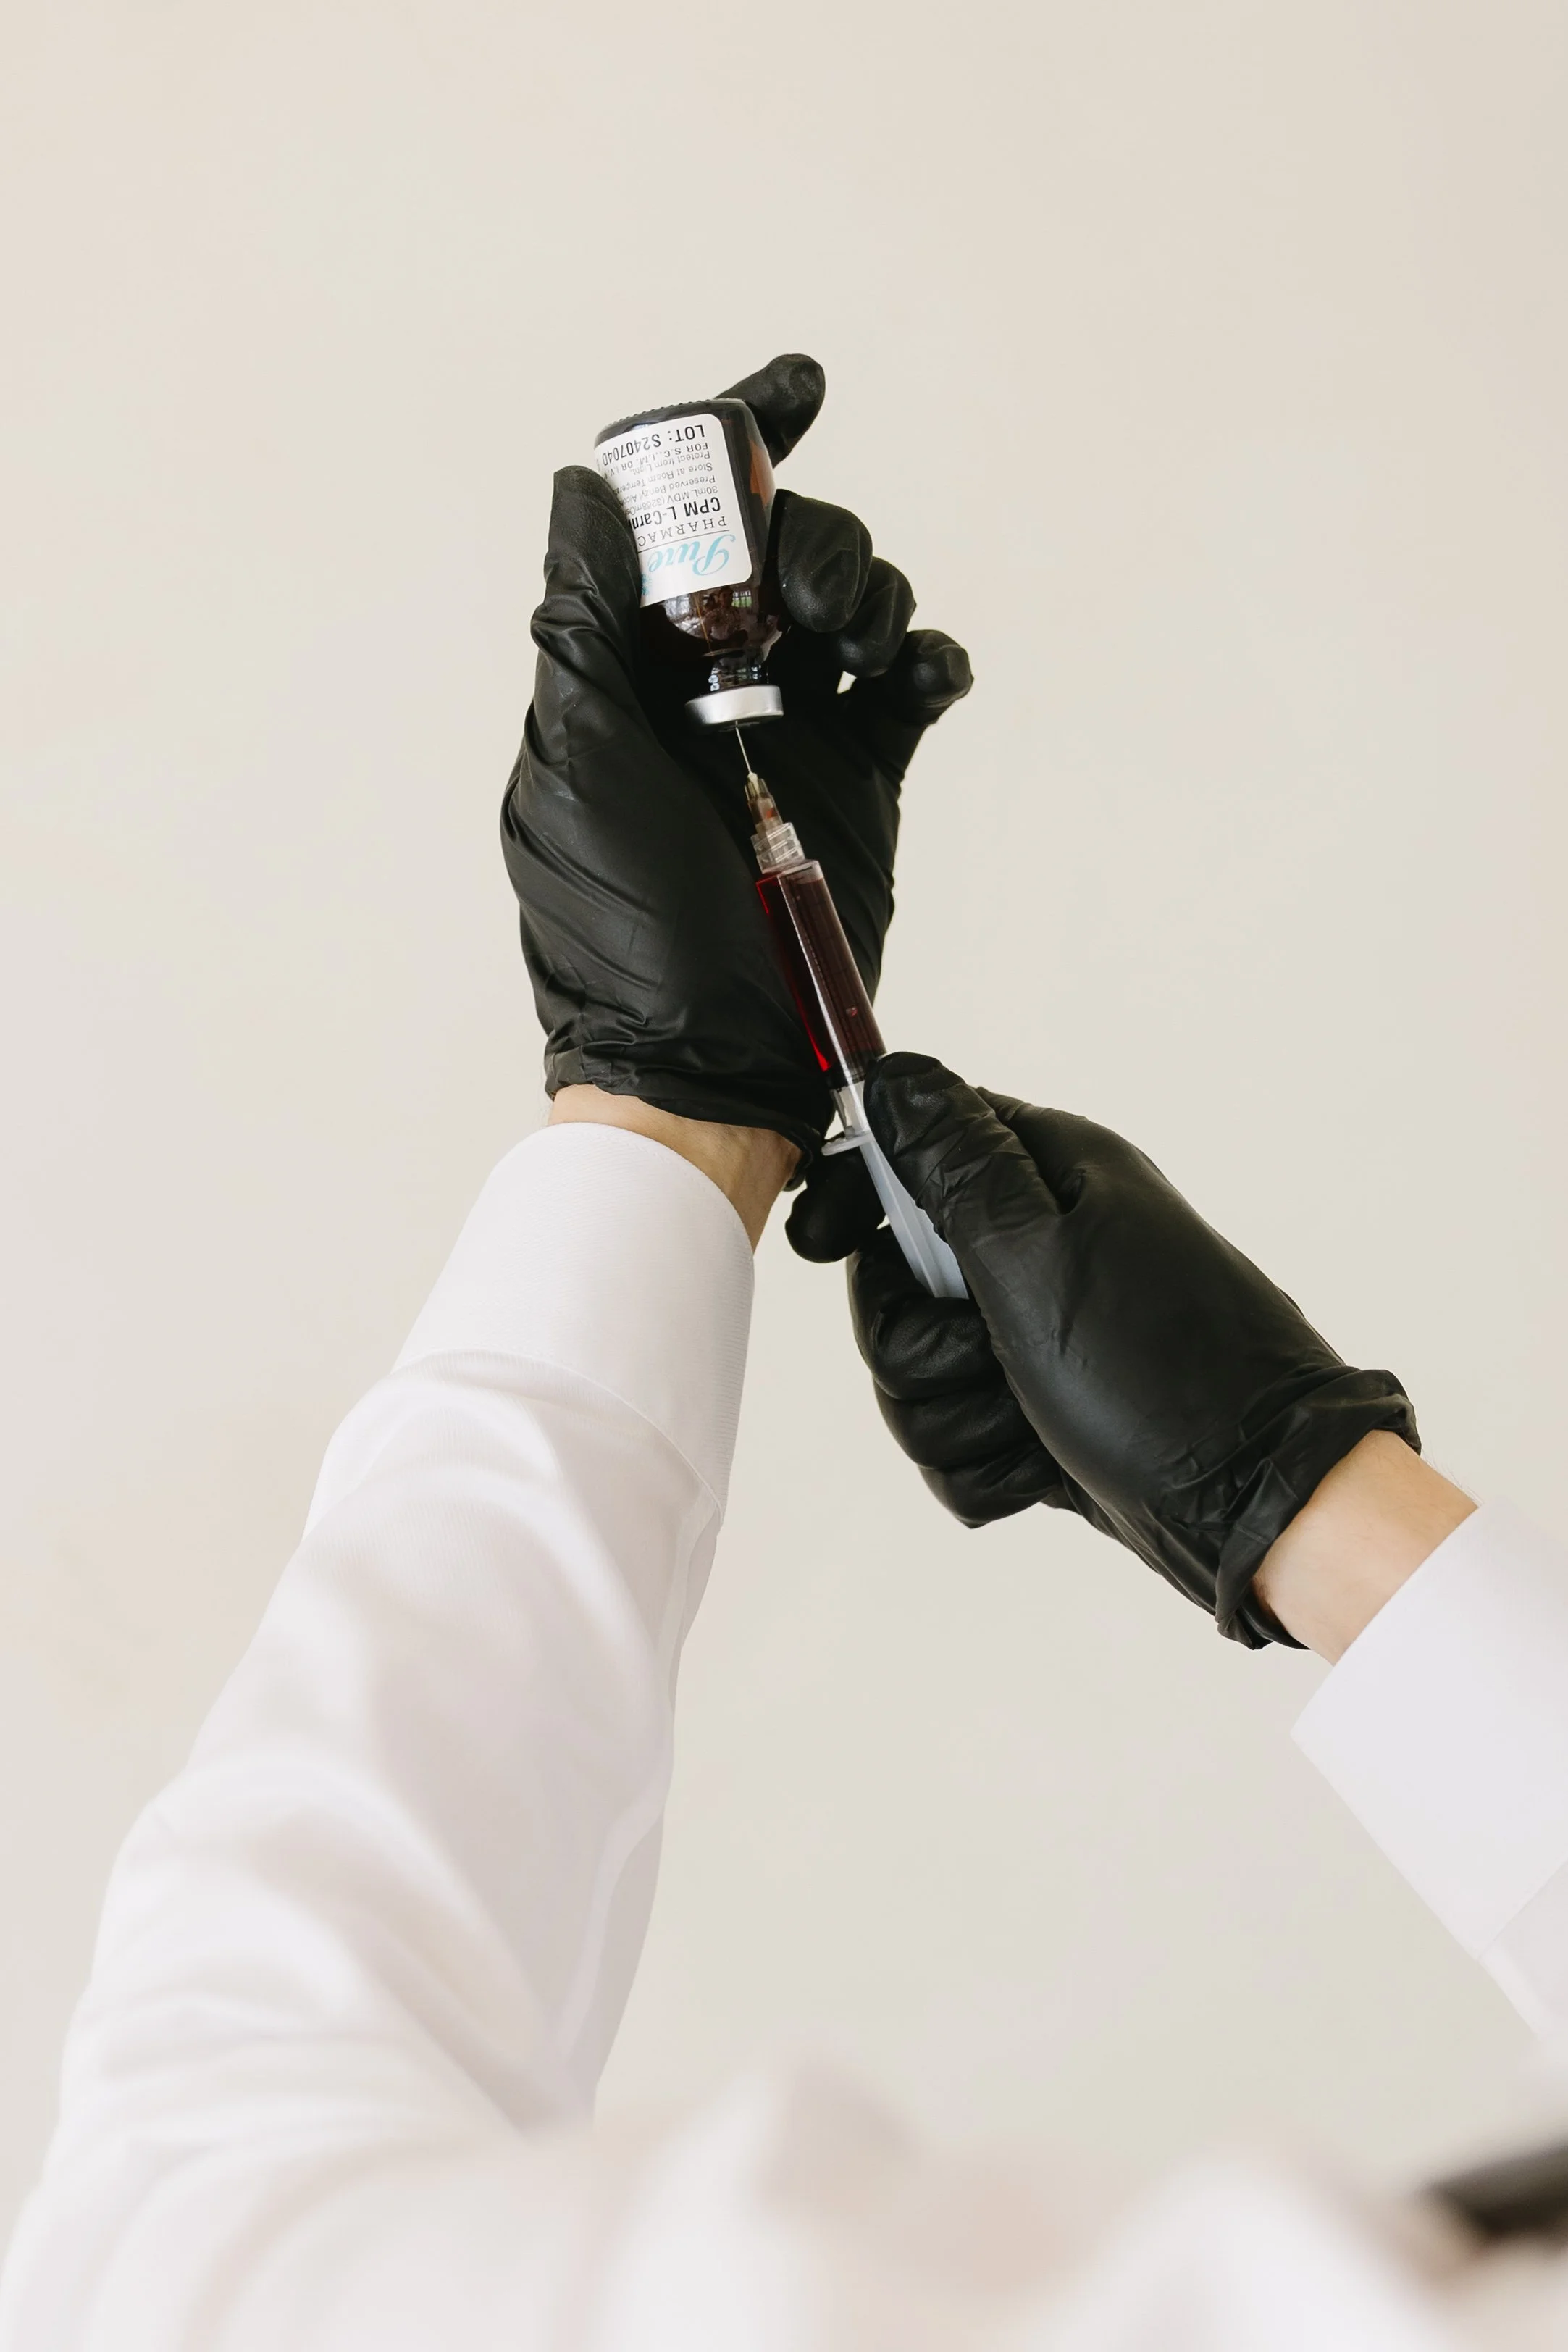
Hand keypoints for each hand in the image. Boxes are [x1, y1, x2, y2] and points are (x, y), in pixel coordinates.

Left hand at [502, 355, 972, 1159]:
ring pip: (854, 601)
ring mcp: (794, 729)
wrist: (712, 1055)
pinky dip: (928, 657)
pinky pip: (910, 684)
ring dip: (872, 593)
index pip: (678, 521)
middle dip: (815, 541)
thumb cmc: (624, 924)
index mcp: (630, 667)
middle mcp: (712, 684)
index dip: (732, 439)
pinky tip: (919, 676)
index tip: (795, 392)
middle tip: (811, 610)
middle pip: (786, 545)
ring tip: (859, 656)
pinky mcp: (862, 780)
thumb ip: (582, 620)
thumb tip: (584, 487)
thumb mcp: (575, 761)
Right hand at [793, 1053, 1418, 1646]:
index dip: (857, 1195)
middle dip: (918, 1347)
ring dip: (957, 1418)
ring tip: (1028, 1425)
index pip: (911, 1150)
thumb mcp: (1041, 1257)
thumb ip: (955, 1169)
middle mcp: (1042, 1246)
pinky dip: (988, 1465)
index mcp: (1049, 1179)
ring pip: (916, 1373)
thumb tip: (895, 1074)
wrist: (1259, 1504)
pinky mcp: (1040, 1411)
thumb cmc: (1165, 1373)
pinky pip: (955, 1438)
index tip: (822, 1241)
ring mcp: (1039, 1334)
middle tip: (982, 1361)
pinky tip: (1041, 1469)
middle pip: (895, 1283)